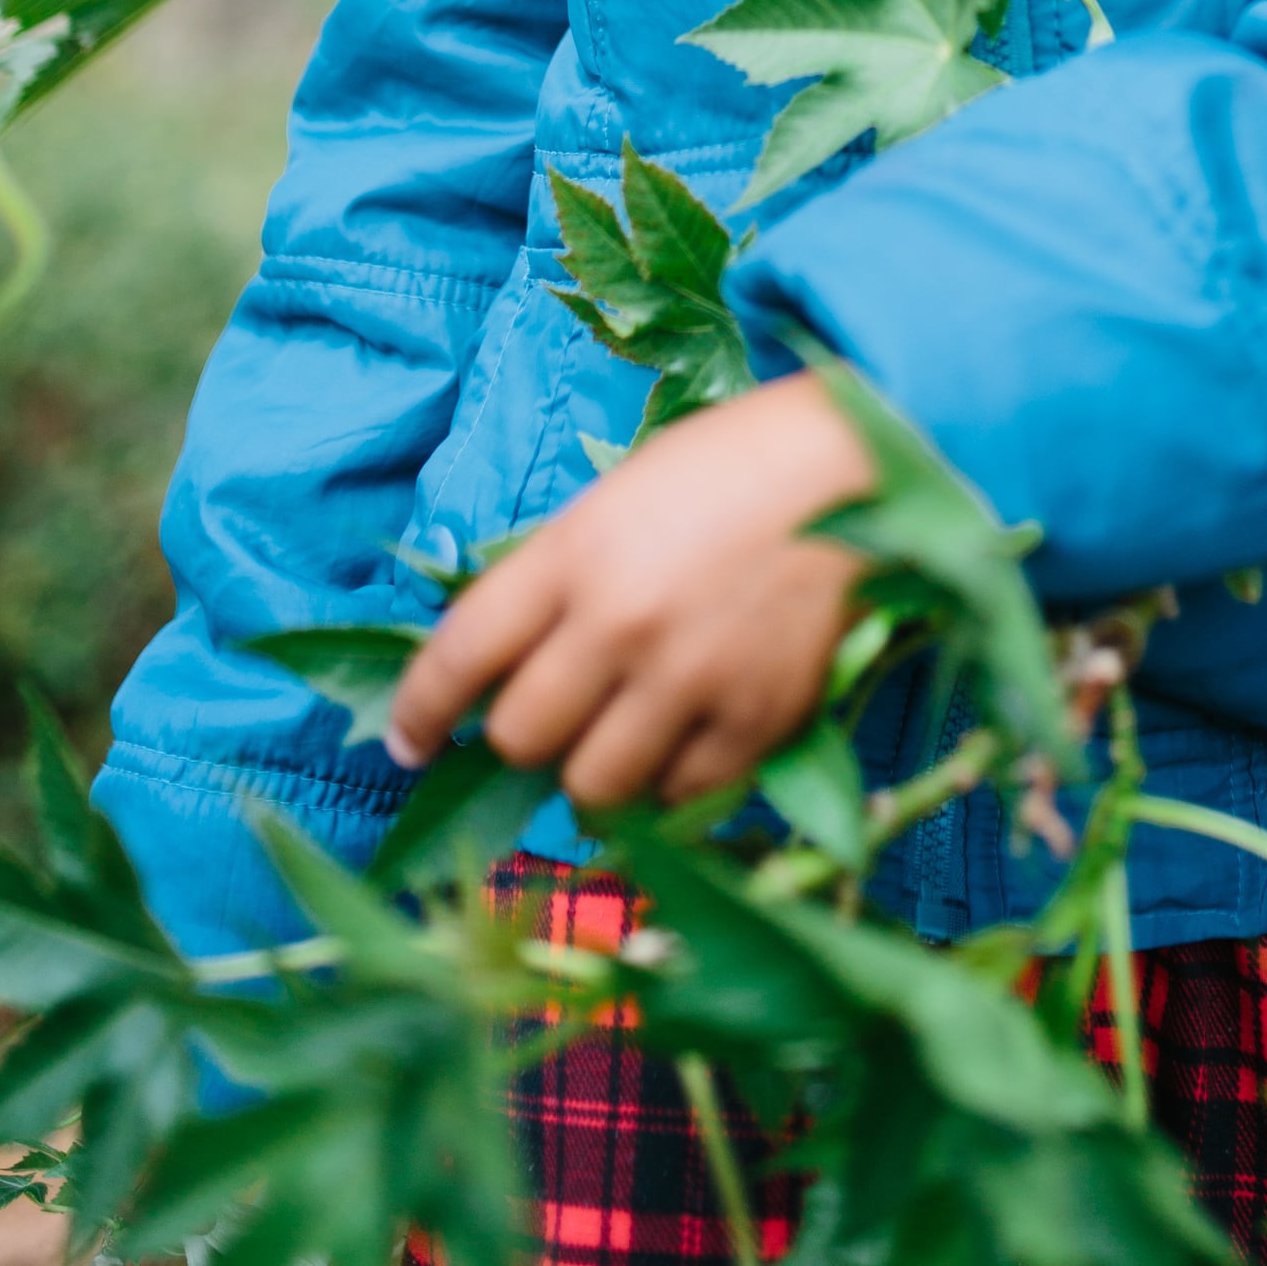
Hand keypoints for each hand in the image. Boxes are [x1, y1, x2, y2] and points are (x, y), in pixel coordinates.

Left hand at [384, 373, 877, 813]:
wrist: (856, 468)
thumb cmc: (726, 470)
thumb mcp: (615, 502)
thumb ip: (553, 582)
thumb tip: (496, 671)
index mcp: (574, 556)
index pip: (459, 658)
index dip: (418, 713)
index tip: (410, 744)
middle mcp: (621, 626)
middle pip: (520, 738)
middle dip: (522, 737)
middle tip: (551, 717)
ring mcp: (690, 680)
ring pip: (592, 788)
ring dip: (591, 773)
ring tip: (618, 738)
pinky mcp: (756, 721)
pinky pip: (679, 797)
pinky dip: (671, 780)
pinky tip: (685, 735)